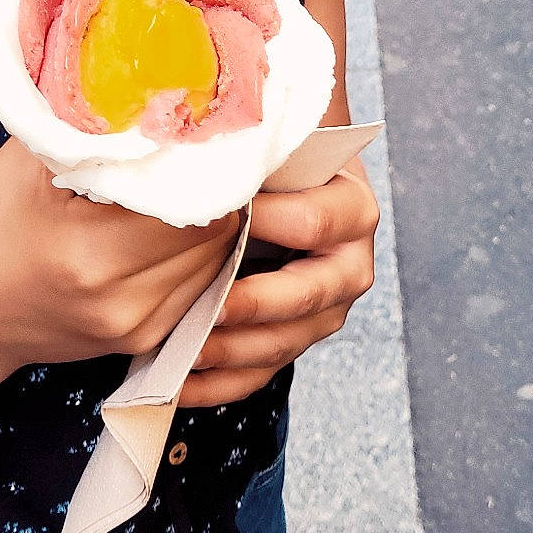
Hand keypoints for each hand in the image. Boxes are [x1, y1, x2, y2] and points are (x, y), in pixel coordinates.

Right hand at [0, 139, 240, 381]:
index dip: (202, 163)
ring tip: (186, 184)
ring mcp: (138, 326)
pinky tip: (169, 224)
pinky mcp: (146, 338)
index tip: (194, 130)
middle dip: (211, 188)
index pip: (194, 204)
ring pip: (216, 259)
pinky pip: (199, 284)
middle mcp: (123, 300)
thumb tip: (137, 82)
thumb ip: (83, 125)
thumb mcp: (21, 167)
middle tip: (197, 150)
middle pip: (216, 233)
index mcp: (91, 254)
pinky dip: (195, 251)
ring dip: (209, 220)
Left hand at [179, 162, 378, 406]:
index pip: (315, 222)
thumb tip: (195, 148)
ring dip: (232, 352)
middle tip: (207, 309)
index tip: (220, 219)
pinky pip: (263, 371)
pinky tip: (182, 384)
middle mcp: (348, 264)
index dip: (271, 224)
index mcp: (350, 208)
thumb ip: (250, 150)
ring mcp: (325, 309)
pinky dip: (222, 383)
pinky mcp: (295, 338)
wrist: (281, 182)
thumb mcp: (271, 148)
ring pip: (285, 341)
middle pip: (308, 294)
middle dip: (254, 305)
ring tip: (184, 352)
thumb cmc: (270, 157)